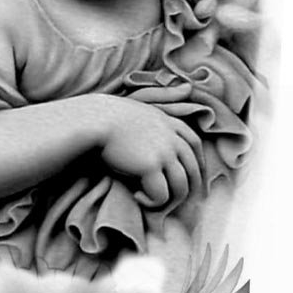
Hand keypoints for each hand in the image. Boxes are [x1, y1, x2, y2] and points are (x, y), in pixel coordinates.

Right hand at [96, 94, 204, 210]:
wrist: (94, 121)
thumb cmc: (111, 116)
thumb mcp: (143, 108)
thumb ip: (163, 106)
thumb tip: (186, 90)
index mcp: (170, 123)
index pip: (195, 145)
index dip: (197, 163)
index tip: (192, 177)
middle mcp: (172, 138)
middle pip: (193, 170)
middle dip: (190, 189)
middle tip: (177, 202)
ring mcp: (164, 152)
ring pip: (181, 187)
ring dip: (169, 200)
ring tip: (151, 200)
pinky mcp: (151, 167)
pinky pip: (161, 195)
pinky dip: (151, 202)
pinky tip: (136, 197)